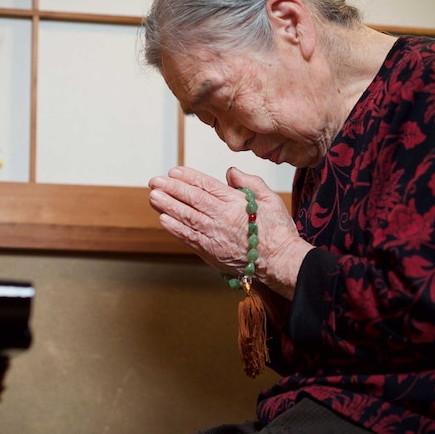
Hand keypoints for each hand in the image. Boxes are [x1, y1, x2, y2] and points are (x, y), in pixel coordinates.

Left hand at [148, 166, 311, 298]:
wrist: (280, 262)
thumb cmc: (278, 232)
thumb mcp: (271, 199)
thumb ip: (250, 182)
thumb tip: (231, 172)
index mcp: (236, 203)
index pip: (207, 185)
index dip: (188, 177)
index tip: (173, 171)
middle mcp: (223, 218)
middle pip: (192, 199)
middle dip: (171, 188)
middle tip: (155, 181)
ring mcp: (215, 236)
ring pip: (187, 217)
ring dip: (168, 206)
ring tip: (153, 196)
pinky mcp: (211, 252)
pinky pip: (189, 238)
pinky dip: (175, 228)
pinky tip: (163, 219)